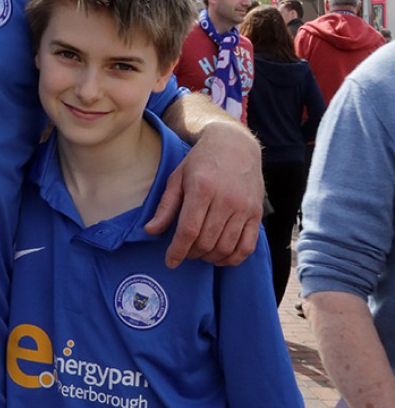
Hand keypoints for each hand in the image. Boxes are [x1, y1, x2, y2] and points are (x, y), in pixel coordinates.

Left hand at [145, 120, 262, 266]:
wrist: (235, 146)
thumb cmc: (201, 161)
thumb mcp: (177, 178)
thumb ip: (166, 206)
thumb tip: (151, 231)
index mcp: (202, 189)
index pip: (188, 230)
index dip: (177, 251)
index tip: (170, 262)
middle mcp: (226, 199)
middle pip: (206, 242)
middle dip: (191, 253)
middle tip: (184, 251)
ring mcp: (244, 208)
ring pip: (226, 247)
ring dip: (209, 257)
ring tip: (199, 252)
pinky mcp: (256, 214)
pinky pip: (247, 247)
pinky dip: (232, 258)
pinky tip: (220, 257)